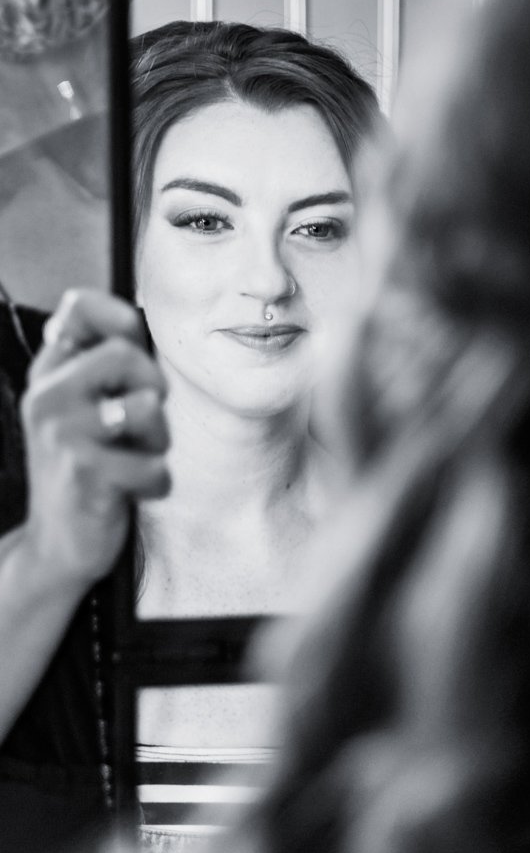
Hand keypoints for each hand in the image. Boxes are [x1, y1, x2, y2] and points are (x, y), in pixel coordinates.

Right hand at [20, 288, 169, 589]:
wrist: (59, 545)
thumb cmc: (88, 468)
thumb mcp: (84, 408)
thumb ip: (103, 363)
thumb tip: (137, 318)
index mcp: (51, 373)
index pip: (79, 306)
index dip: (121, 317)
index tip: (136, 346)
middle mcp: (48, 396)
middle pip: (126, 353)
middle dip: (154, 388)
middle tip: (146, 423)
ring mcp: (62, 434)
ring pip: (147, 406)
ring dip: (159, 440)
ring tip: (139, 457)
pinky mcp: (84, 474)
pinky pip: (154, 464)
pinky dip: (156, 483)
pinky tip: (132, 492)